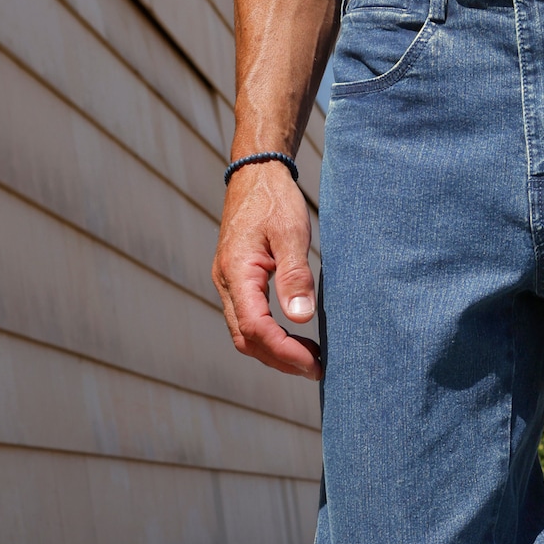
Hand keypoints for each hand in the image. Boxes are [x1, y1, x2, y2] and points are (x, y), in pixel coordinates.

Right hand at [211, 163, 321, 378]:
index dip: (285, 352)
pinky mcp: (236, 282)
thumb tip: (301, 318)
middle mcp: (226, 283)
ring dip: (275, 352)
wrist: (255, 175)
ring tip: (309, 358)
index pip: (256, 328)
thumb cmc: (274, 200)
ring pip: (245, 334)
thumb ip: (295, 276)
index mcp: (237, 272)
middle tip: (317, 368)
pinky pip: (248, 320)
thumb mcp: (291, 233)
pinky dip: (270, 337)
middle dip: (280, 360)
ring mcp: (228, 284)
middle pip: (247, 339)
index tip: (314, 363)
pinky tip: (296, 337)